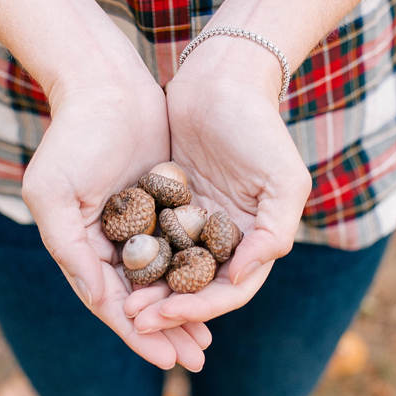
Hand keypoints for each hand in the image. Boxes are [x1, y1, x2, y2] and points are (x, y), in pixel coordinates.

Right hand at [22, 57, 211, 370]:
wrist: (103, 82)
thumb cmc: (73, 136)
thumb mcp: (54, 194)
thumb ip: (71, 250)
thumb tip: (100, 303)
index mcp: (81, 248)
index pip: (111, 305)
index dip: (138, 335)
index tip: (165, 362)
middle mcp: (108, 244)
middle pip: (142, 301)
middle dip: (168, 332)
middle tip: (196, 360)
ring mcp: (138, 225)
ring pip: (166, 280)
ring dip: (186, 311)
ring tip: (209, 341)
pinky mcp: (164, 204)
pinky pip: (184, 248)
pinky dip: (198, 272)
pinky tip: (220, 290)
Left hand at [124, 38, 311, 333]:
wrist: (224, 76)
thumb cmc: (259, 125)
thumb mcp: (284, 179)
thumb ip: (274, 232)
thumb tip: (242, 277)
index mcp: (256, 239)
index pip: (230, 290)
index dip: (201, 308)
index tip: (169, 315)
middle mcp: (226, 237)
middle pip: (196, 288)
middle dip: (169, 309)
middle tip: (136, 319)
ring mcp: (195, 221)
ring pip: (169, 270)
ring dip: (149, 291)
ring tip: (123, 304)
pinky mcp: (168, 202)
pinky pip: (150, 240)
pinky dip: (136, 258)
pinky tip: (112, 269)